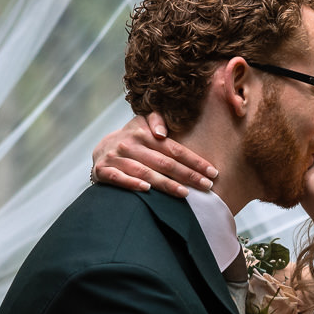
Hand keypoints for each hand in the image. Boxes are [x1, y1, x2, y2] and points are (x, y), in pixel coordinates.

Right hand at [90, 112, 217, 197]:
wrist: (101, 150)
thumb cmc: (132, 139)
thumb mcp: (142, 123)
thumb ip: (156, 120)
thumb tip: (162, 132)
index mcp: (143, 133)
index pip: (174, 149)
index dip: (194, 161)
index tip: (212, 172)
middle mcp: (130, 145)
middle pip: (164, 162)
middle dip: (188, 175)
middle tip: (207, 185)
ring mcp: (116, 158)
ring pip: (145, 173)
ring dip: (166, 184)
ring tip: (185, 193)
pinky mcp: (103, 171)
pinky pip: (119, 178)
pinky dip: (132, 184)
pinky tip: (148, 190)